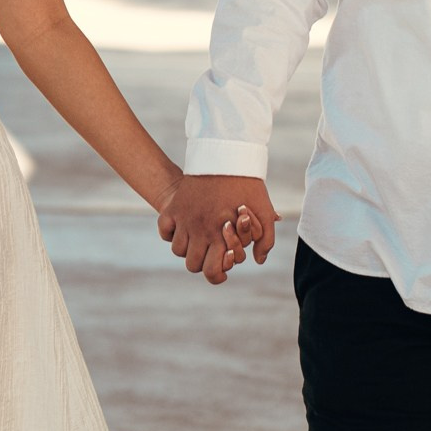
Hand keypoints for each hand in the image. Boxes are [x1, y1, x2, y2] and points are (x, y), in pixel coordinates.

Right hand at [157, 175, 277, 283]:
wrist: (227, 154)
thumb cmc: (248, 184)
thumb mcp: (265, 212)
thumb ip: (265, 240)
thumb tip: (258, 260)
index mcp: (222, 236)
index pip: (212, 272)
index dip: (217, 276)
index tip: (222, 268)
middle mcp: (200, 230)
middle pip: (193, 265)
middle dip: (203, 262)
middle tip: (211, 252)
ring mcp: (185, 219)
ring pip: (178, 250)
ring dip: (188, 249)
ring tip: (199, 239)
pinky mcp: (174, 207)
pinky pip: (164, 230)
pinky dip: (171, 233)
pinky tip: (184, 227)